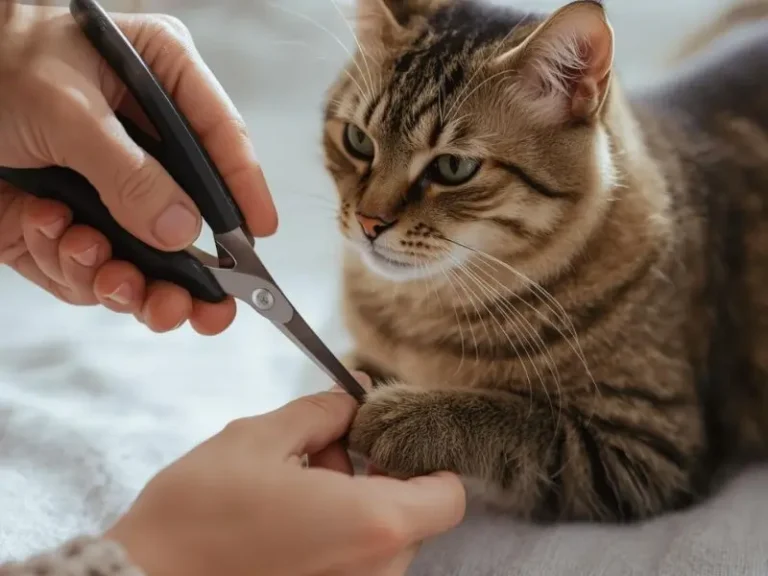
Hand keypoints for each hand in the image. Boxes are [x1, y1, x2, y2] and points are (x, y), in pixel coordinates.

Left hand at [0, 3, 276, 334]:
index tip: (259, 236)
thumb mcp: (66, 109)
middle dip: (193, 276)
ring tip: (110, 277)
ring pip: (147, 260)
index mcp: (159, 87)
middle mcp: (144, 145)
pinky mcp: (75, 226)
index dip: (246, 191)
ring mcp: (111, 192)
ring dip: (129, 282)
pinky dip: (73, 268)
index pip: (222, 141)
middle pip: (193, 219)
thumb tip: (183, 231)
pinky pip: (92, 270)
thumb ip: (128, 173)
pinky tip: (49, 229)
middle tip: (204, 311)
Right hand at [106, 379, 466, 575]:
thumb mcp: (260, 438)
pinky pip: (355, 563)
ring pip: (382, 539)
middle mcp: (375, 572)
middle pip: (413, 514)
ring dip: (353, 503)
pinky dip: (335, 534)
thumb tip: (355, 396)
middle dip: (375, 474)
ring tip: (294, 483)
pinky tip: (285, 517)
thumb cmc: (198, 515)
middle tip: (323, 451)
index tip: (387, 440)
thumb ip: (322, 411)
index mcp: (372, 525)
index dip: (425, 460)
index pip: (448, 495)